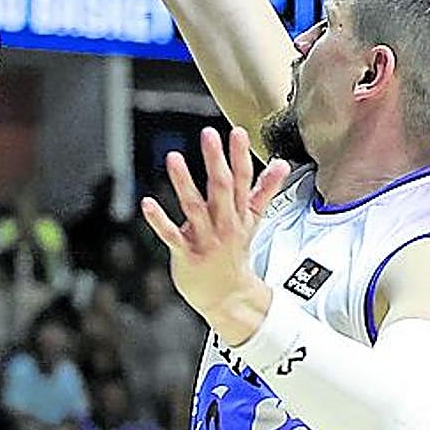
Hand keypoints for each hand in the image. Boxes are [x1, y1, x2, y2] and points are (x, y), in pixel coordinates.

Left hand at [141, 126, 290, 342]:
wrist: (229, 297)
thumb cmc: (236, 252)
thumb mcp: (253, 220)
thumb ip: (265, 189)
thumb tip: (282, 164)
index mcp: (240, 213)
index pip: (243, 180)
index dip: (240, 155)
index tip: (237, 133)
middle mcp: (224, 224)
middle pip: (221, 188)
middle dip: (216, 161)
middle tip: (208, 135)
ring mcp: (206, 239)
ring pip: (194, 208)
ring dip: (184, 182)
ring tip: (173, 158)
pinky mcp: (186, 254)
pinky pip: (171, 235)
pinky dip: (159, 220)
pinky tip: (147, 203)